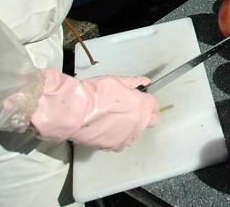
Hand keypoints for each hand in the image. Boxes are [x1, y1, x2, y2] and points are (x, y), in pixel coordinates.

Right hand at [29, 68, 159, 151]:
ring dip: (129, 127)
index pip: (154, 105)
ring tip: (112, 119)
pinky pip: (120, 141)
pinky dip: (116, 136)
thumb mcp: (116, 81)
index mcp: (143, 106)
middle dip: (144, 116)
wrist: (75, 112)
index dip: (146, 102)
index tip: (138, 100)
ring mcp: (127, 137)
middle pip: (151, 121)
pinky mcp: (114, 147)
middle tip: (130, 110)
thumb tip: (145, 81)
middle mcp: (139, 124)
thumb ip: (133, 82)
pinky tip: (104, 129)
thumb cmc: (95, 93)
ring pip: (135, 133)